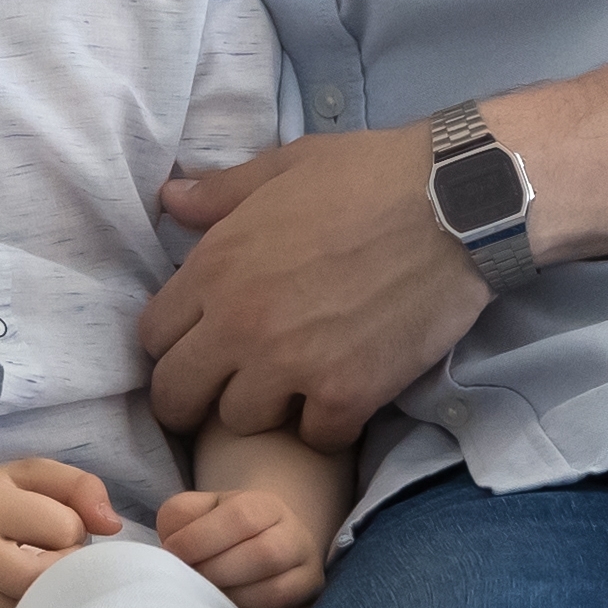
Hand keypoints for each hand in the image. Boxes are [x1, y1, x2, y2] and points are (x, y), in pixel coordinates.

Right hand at [0, 455, 122, 607]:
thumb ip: (76, 486)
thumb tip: (113, 525)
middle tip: (44, 559)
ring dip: (41, 599)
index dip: (71, 531)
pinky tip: (9, 601)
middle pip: (49, 577)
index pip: (66, 528)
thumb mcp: (22, 476)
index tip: (49, 531)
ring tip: (24, 579)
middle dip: (60, 570)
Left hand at [143, 128, 506, 446]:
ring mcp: (291, 364)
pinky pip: (313, 438)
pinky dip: (326, 426)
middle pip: (177, 395)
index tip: (198, 344)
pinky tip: (342, 399)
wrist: (455, 205)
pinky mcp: (347, 393)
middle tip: (227, 389)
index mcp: (215, 267)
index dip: (172, 344)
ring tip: (293, 387)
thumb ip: (220, 194)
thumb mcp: (284, 168)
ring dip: (264, 410)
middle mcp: (240, 323)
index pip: (151, 336)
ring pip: (241, 422)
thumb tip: (169, 198)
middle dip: (194, 398)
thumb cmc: (369, 175)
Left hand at [149, 479, 329, 607]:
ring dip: (231, 600)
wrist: (257, 551)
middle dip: (215, 572)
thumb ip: (180, 516)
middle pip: (265, 555)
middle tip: (188, 580)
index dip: (200, 538)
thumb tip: (174, 548)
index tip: (173, 551)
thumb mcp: (198, 511)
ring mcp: (307, 578)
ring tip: (206, 598)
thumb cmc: (219, 533)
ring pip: (277, 593)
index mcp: (268, 507)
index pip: (241, 517)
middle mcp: (296, 539)